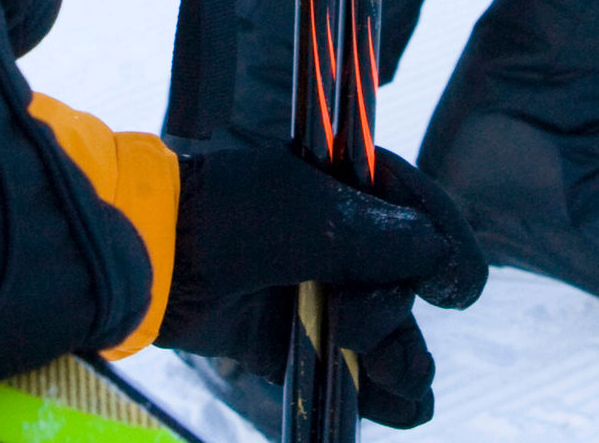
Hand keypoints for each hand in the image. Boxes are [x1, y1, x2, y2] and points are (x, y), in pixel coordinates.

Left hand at [159, 143, 486, 428]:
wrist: (148, 255)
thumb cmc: (225, 216)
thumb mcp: (303, 216)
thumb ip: (373, 237)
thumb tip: (438, 253)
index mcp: (350, 190)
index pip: (425, 216)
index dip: (450, 251)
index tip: (451, 291)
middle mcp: (342, 242)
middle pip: (408, 289)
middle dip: (395, 317)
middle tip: (354, 327)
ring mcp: (318, 294)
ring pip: (390, 337)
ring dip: (404, 363)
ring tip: (397, 382)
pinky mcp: (291, 341)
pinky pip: (349, 373)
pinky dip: (377, 396)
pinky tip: (395, 408)